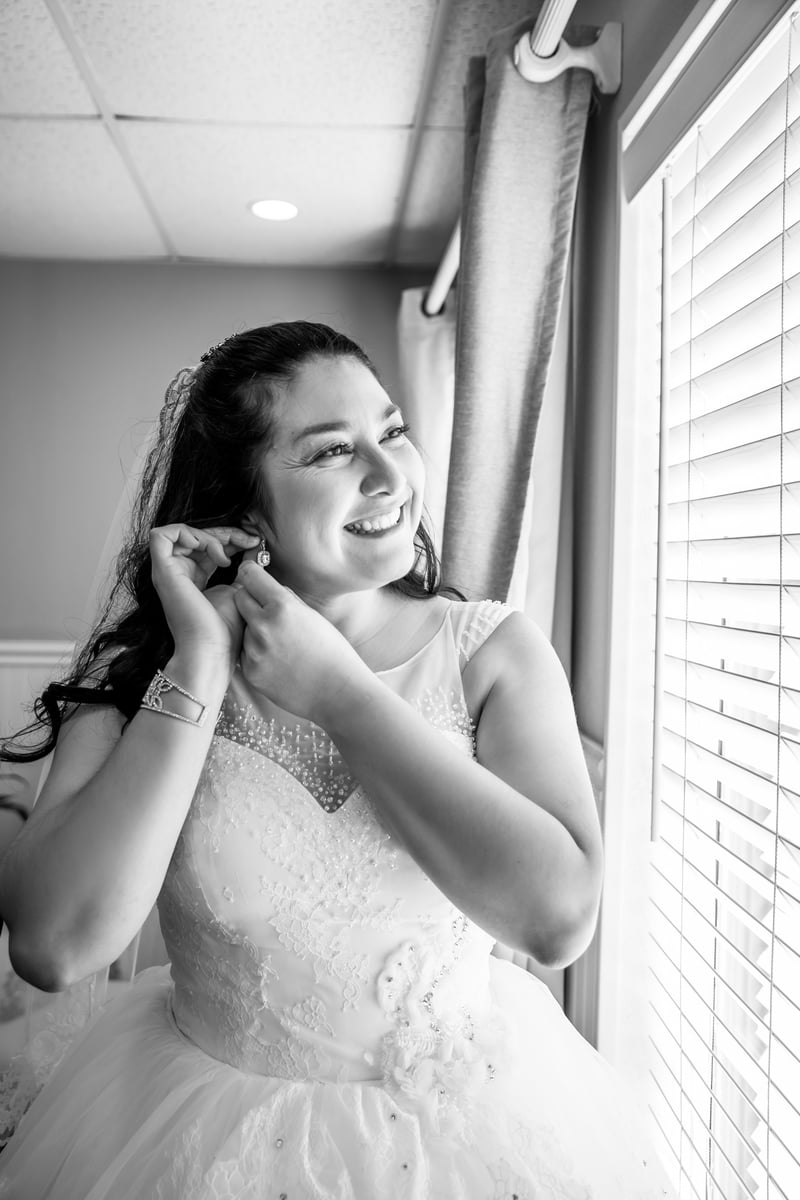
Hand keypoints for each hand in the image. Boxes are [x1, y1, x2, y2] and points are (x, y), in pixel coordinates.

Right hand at [150, 525, 259, 666]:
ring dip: (210, 535)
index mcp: (192, 577)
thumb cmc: (224, 630)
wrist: (211, 650)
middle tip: (248, 540)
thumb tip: (253, 548)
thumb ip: (242, 570)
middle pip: (195, 536)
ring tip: (229, 555)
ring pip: (180, 532)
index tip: (253, 542)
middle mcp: (176, 573)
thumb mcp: (238, 590)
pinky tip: (215, 553)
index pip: (206, 545)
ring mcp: (166, 572)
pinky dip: (189, 534)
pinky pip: (162, 536)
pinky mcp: (162, 572)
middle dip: (224, 532)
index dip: (229, 537)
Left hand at [232, 562, 372, 722]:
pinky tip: (278, 661)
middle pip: (239, 598)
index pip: (249, 575)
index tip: (254, 579)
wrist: (338, 692)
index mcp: (282, 606)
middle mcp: (264, 626)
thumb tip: (264, 586)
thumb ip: (286, 598)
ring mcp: (254, 651)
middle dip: (250, 600)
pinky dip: (256, 653)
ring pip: (243, 627)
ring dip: (254, 630)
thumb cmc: (332, 651)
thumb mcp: (312, 616)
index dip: (252, 575)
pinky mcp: (250, 671)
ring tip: (280, 644)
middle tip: (268, 612)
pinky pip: (244, 651)